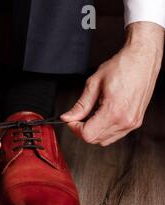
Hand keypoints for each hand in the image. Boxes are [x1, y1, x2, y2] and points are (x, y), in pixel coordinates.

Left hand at [61, 22, 163, 145]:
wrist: (142, 59)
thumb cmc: (122, 66)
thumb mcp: (94, 84)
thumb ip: (80, 105)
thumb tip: (67, 117)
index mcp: (115, 111)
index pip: (87, 134)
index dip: (75, 128)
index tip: (71, 119)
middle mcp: (126, 121)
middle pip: (95, 139)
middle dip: (82, 129)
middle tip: (78, 115)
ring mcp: (132, 123)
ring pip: (104, 140)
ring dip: (93, 130)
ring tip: (92, 112)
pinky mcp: (136, 121)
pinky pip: (115, 134)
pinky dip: (104, 129)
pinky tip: (102, 114)